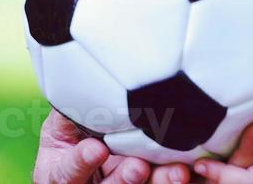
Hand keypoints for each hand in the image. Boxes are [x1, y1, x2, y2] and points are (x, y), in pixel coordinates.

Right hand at [33, 108, 191, 183]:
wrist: (86, 156)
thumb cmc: (69, 139)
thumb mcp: (60, 128)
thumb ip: (68, 113)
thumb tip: (73, 78)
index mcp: (61, 173)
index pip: (67, 172)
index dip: (81, 161)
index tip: (97, 148)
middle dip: (124, 179)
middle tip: (140, 167)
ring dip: (157, 183)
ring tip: (176, 172)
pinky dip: (173, 181)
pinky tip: (191, 173)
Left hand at [192, 102, 252, 181]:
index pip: (251, 180)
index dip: (225, 176)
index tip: (200, 165)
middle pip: (239, 182)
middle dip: (215, 173)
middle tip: (188, 161)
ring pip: (239, 175)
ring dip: (221, 165)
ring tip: (204, 152)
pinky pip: (242, 169)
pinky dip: (226, 164)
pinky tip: (209, 153)